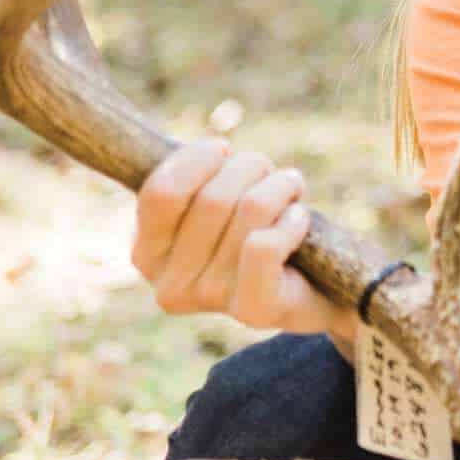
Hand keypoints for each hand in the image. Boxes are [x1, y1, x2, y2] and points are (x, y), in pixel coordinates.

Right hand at [133, 140, 342, 337]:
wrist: (313, 290)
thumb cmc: (255, 233)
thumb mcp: (214, 203)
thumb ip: (195, 179)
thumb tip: (214, 150)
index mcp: (147, 254)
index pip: (161, 192)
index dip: (196, 158)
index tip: (222, 149)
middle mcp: (170, 284)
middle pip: (212, 198)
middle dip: (249, 167)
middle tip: (267, 171)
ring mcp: (210, 300)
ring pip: (249, 211)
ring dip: (279, 186)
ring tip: (289, 186)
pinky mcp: (253, 310)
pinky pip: (265, 244)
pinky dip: (292, 219)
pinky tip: (299, 218)